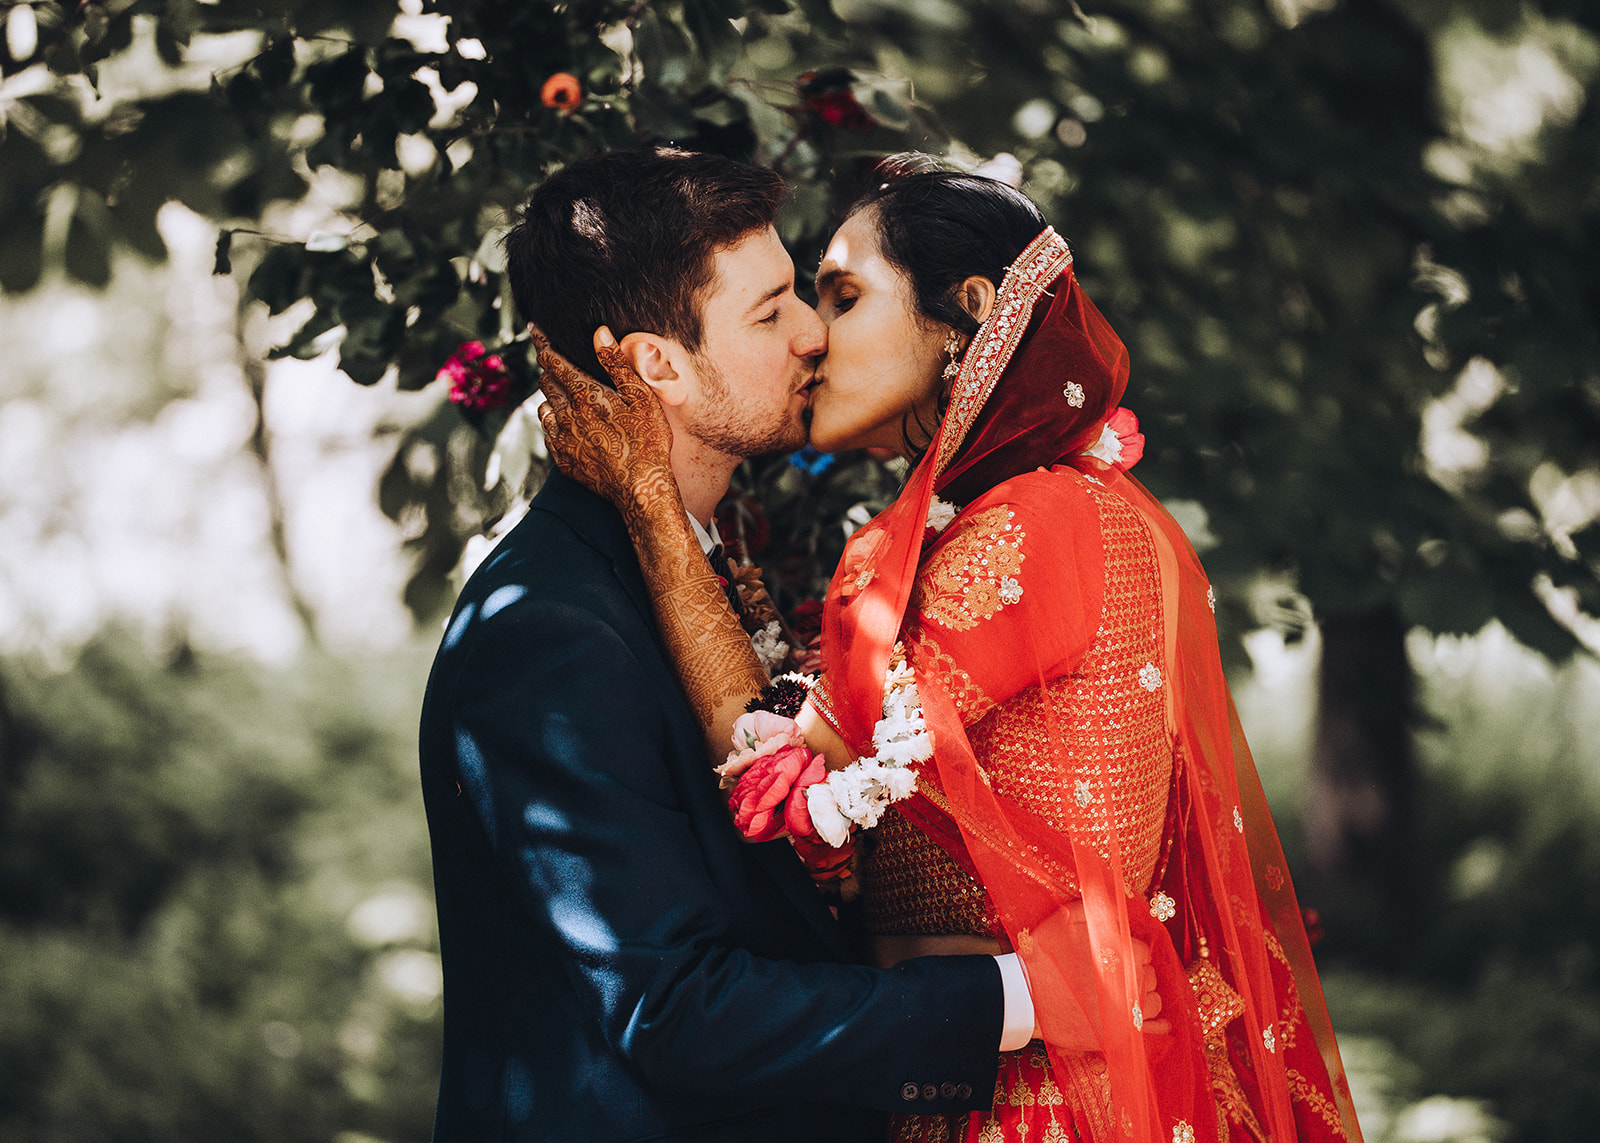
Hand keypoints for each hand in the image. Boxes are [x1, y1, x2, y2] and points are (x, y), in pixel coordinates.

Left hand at [532, 324, 674, 515]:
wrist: (640, 487)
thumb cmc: (648, 439)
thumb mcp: (641, 396)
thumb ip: (617, 364)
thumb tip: (599, 333)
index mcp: (585, 394)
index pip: (554, 360)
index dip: (542, 341)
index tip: (533, 328)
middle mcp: (567, 414)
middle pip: (546, 382)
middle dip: (548, 368)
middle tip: (552, 361)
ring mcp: (562, 438)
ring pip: (544, 408)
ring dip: (550, 397)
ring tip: (562, 395)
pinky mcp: (563, 459)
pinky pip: (549, 434)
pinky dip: (553, 424)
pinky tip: (566, 425)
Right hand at [1021, 903, 1168, 1047]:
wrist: (1024, 998)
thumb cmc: (1042, 958)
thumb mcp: (1062, 920)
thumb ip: (1091, 909)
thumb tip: (1111, 902)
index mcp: (1120, 952)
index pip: (1143, 951)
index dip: (1129, 952)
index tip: (1116, 956)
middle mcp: (1129, 980)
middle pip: (1149, 975)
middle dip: (1136, 973)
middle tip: (1116, 975)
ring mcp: (1126, 1009)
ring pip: (1152, 1001)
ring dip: (1143, 996)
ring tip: (1126, 995)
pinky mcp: (1118, 1032)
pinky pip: (1151, 1029)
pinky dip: (1158, 1025)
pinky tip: (1158, 1023)